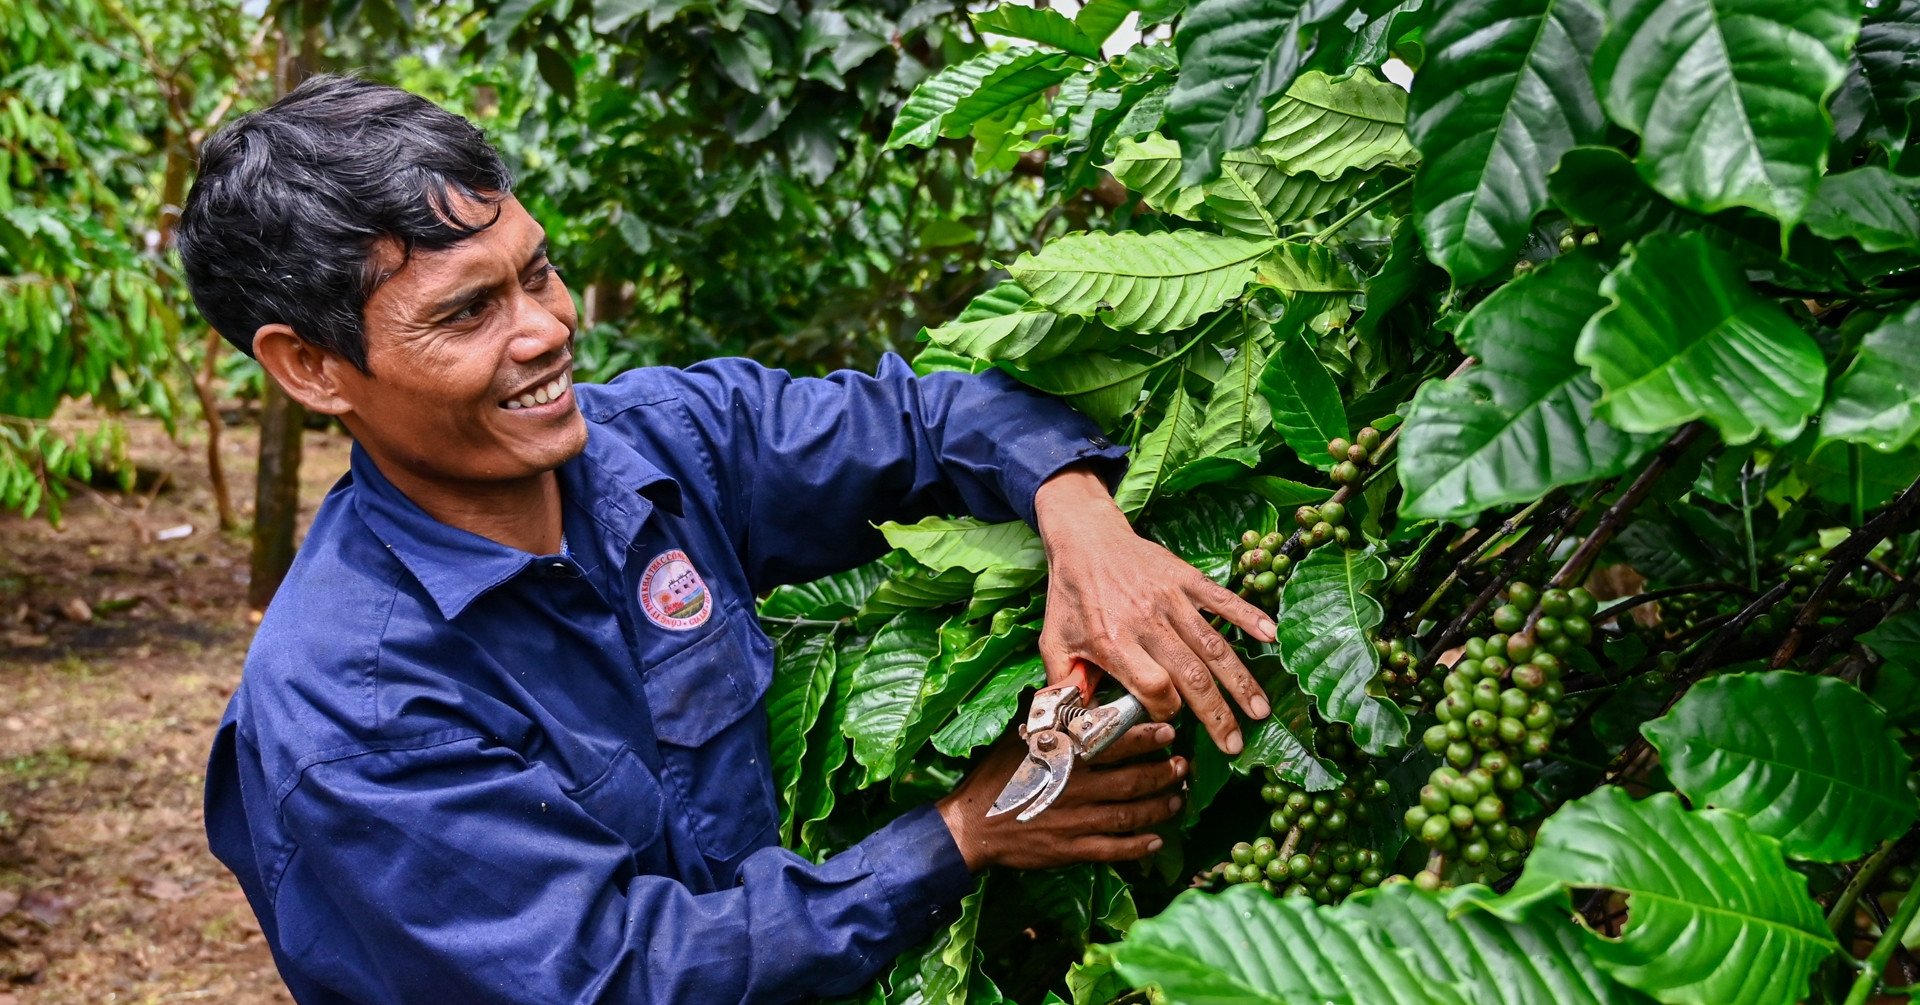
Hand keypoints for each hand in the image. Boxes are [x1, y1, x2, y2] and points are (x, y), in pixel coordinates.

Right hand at [936, 722, 1186, 870]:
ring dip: (1160, 808)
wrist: (970, 826)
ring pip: (1131, 815)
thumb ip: (1050, 719)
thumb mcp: (1019, 738)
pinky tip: (1157, 841)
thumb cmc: (994, 777)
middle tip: (1182, 767)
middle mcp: (1077, 787)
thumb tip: (1073, 692)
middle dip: (1164, 774)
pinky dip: (1139, 847)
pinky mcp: (1073, 850)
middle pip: (1133, 780)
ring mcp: (1077, 822)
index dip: (1146, 738)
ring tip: (1177, 799)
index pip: (1114, 742)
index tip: (1168, 732)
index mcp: (1065, 756)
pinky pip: (1115, 850)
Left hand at [1032, 466, 1275, 754]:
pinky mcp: (1185, 578)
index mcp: (1113, 641)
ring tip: (1260, 710)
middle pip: (1191, 675)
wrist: (1085, 538)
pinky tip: (1271, 638)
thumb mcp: (1054, 640)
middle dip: (1217, 714)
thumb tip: (1072, 724)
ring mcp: (1169, 599)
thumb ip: (1063, 683)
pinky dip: (1248, 617)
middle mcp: (1146, 622)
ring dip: (1239, 680)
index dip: (1166, 710)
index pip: (1153, 687)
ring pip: (1213, 645)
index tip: (1171, 720)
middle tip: (1236, 744)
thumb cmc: (1071, 595)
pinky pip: (1221, 599)